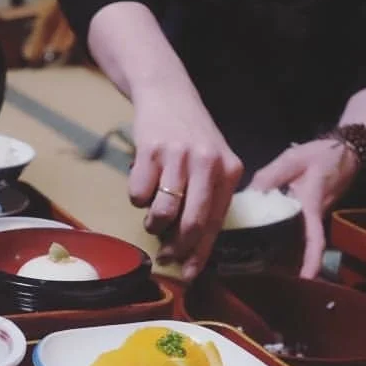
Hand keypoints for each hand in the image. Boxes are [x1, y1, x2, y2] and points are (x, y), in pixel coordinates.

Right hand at [130, 90, 242, 280]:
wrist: (167, 93)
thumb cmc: (191, 137)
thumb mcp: (213, 163)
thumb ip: (208, 199)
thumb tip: (191, 247)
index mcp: (229, 171)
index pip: (216, 223)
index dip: (201, 253)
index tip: (189, 273)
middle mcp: (208, 163)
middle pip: (191, 223)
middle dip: (176, 246)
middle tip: (164, 253)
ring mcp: (179, 155)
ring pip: (162, 212)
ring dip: (153, 222)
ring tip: (153, 214)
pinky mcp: (150, 149)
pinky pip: (138, 194)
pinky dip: (137, 197)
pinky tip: (144, 182)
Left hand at [249, 139, 361, 278]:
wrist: (342, 150)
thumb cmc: (321, 155)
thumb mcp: (292, 160)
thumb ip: (270, 177)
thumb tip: (248, 196)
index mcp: (311, 207)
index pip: (314, 239)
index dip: (312, 260)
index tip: (306, 279)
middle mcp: (313, 218)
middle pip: (302, 247)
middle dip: (289, 266)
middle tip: (263, 281)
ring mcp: (312, 218)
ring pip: (297, 240)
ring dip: (282, 255)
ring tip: (255, 267)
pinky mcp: (308, 215)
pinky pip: (294, 231)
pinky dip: (279, 238)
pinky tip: (258, 240)